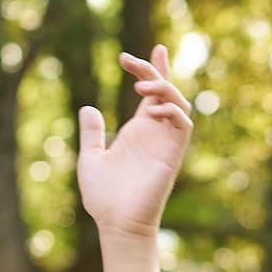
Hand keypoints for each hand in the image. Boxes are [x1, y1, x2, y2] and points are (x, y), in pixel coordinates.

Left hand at [76, 44, 192, 240]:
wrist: (115, 223)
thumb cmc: (103, 196)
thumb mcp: (90, 157)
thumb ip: (92, 133)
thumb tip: (88, 108)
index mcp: (138, 131)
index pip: (153, 93)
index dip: (154, 69)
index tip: (152, 49)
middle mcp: (155, 133)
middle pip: (166, 91)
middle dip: (154, 71)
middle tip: (128, 62)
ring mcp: (165, 143)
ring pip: (179, 104)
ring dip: (165, 89)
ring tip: (141, 86)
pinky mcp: (172, 155)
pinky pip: (183, 126)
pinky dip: (173, 111)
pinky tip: (153, 109)